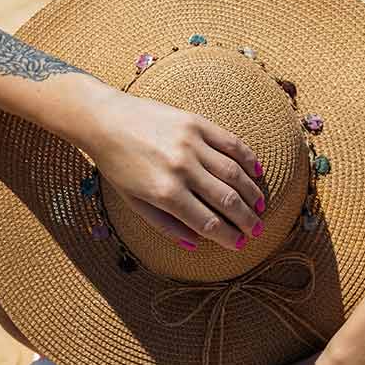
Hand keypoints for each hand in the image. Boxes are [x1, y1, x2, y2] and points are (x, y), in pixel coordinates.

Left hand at [82, 89, 265, 250]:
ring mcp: (192, 143)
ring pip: (235, 173)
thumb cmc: (117, 166)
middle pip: (227, 200)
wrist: (104, 120)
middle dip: (247, 220)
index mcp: (165, 193)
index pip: (208, 222)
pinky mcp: (196, 123)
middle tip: (257, 231)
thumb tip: (195, 244)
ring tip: (260, 207)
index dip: (228, 236)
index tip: (239, 244)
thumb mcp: (134, 203)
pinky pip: (231, 143)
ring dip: (252, 193)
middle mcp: (182, 168)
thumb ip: (166, 226)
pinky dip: (248, 159)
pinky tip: (256, 173)